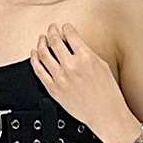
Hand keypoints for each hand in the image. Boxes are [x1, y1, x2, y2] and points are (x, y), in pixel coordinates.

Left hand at [30, 21, 133, 142]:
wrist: (105, 114)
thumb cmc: (107, 93)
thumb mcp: (102, 65)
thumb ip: (87, 53)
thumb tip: (75, 44)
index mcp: (86, 57)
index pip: (70, 34)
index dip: (66, 28)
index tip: (65, 27)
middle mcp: (71, 66)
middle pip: (55, 41)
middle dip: (52, 31)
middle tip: (51, 28)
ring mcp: (60, 78)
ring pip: (44, 53)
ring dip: (41, 42)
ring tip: (42, 39)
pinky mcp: (54, 89)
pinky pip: (39, 71)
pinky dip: (34, 59)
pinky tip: (34, 54)